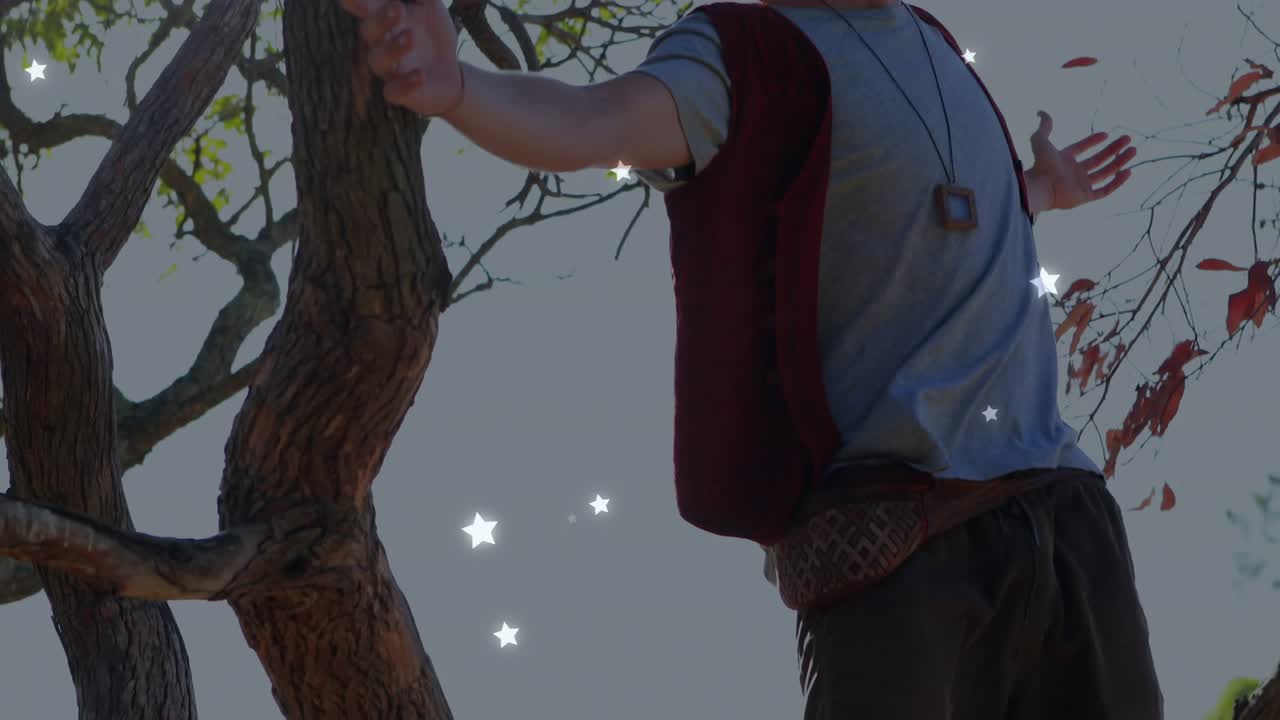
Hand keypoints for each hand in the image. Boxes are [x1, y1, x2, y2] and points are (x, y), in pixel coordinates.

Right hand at [338, 0, 463, 115]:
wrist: (451, 72)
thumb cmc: (434, 34)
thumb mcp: (432, 7)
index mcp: (384, 20)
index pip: (367, 7)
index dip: (357, 1)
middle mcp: (381, 43)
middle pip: (370, 32)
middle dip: (380, 20)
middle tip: (396, 7)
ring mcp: (389, 69)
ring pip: (378, 61)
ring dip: (393, 48)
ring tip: (411, 36)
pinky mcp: (400, 92)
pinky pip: (393, 91)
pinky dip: (404, 84)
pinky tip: (420, 75)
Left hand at [1028, 111, 1136, 210]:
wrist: (1040, 186)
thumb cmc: (1040, 164)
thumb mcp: (1040, 140)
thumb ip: (1044, 126)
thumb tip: (1041, 112)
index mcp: (1063, 160)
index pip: (1082, 148)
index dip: (1093, 141)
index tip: (1105, 134)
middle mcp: (1073, 173)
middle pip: (1098, 159)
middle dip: (1113, 149)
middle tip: (1128, 139)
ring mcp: (1080, 185)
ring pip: (1105, 173)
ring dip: (1120, 162)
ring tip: (1133, 150)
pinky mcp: (1085, 197)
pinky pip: (1105, 191)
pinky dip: (1117, 182)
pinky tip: (1128, 171)